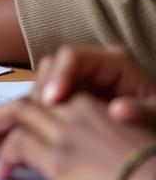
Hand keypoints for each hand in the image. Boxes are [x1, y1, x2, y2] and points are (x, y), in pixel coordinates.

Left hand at [0, 94, 155, 179]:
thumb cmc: (150, 174)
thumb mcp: (118, 144)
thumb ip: (89, 138)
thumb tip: (69, 155)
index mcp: (91, 105)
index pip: (42, 99)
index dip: (19, 112)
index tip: (5, 127)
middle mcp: (74, 111)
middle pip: (22, 104)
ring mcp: (65, 132)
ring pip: (13, 116)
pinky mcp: (59, 156)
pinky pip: (17, 147)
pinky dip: (4, 158)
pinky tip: (1, 173)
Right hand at [32, 45, 155, 121]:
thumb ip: (140, 112)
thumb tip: (118, 110)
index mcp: (114, 61)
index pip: (72, 56)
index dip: (58, 75)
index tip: (51, 101)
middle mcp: (94, 63)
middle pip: (55, 64)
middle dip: (44, 87)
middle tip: (39, 114)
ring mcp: (83, 77)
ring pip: (49, 77)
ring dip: (40, 97)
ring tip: (39, 120)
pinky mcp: (76, 91)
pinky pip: (53, 93)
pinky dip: (45, 107)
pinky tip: (44, 124)